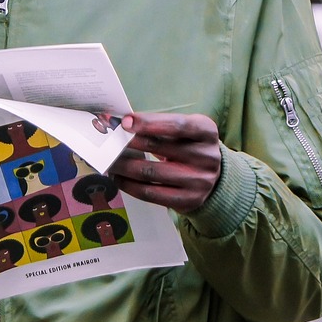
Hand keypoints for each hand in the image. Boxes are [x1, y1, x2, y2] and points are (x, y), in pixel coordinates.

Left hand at [107, 112, 221, 213]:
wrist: (213, 178)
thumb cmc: (189, 146)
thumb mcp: (184, 131)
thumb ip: (159, 126)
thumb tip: (123, 124)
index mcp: (207, 132)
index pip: (177, 125)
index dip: (149, 122)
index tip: (125, 121)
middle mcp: (207, 156)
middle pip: (159, 148)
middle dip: (129, 143)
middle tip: (108, 140)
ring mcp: (200, 181)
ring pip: (150, 172)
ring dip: (124, 165)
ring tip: (109, 160)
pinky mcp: (188, 200)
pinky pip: (151, 193)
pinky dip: (129, 185)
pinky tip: (118, 178)